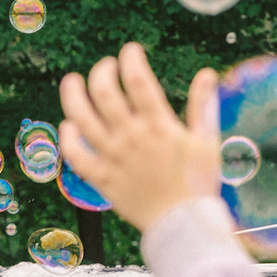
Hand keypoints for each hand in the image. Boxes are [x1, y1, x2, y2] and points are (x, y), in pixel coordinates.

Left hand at [58, 43, 217, 229]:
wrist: (183, 226)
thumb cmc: (198, 183)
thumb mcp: (207, 141)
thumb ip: (203, 105)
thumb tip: (208, 73)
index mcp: (158, 125)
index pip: (138, 80)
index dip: (131, 59)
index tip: (131, 50)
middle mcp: (131, 138)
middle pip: (105, 93)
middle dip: (102, 72)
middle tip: (106, 67)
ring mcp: (113, 158)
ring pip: (82, 119)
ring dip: (73, 96)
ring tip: (72, 81)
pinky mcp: (101, 179)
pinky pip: (76, 156)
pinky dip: (68, 138)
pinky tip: (69, 125)